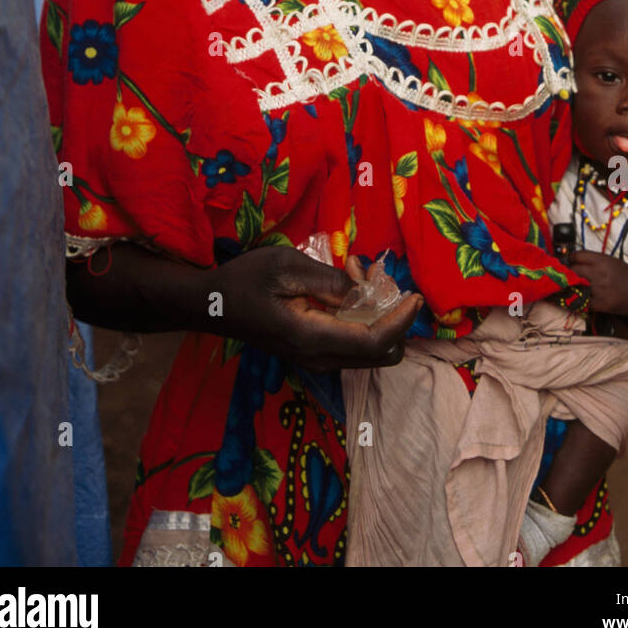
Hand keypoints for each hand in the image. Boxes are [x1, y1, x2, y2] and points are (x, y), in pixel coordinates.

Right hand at [218, 247, 421, 371]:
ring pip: (371, 350)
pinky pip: (354, 343)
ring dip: (380, 316)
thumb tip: (367, 289)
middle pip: (381, 354)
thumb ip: (330, 281)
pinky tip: (349, 285)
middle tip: (380, 278)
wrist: (213, 306)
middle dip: (394, 318)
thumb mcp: (287, 267)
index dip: (401, 321)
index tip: (414, 295)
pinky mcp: (315, 353)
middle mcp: (320, 358)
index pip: (374, 342)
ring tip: (360, 273)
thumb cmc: (246, 281)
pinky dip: (364, 318)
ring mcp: (317, 360)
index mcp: (312, 338)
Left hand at [570, 250, 627, 315]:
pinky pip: (582, 302)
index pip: (576, 255)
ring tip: (572, 288)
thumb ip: (594, 261)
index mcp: (601, 260)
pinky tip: (578, 299)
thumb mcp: (611, 261)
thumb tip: (577, 261)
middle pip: (573, 270)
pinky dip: (579, 301)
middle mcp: (598, 273)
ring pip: (575, 286)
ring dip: (572, 287)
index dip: (571, 259)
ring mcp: (598, 289)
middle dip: (569, 273)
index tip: (569, 262)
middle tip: (569, 276)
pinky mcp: (601, 304)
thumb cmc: (627, 275)